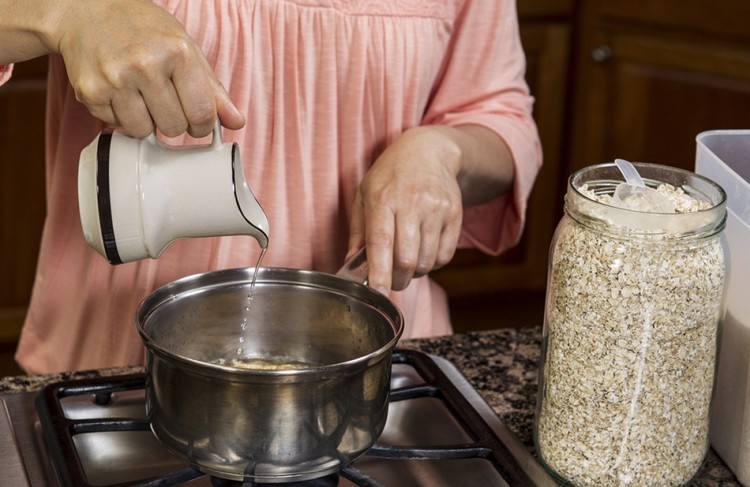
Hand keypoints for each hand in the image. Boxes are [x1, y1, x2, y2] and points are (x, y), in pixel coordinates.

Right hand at [51, 0, 243, 137]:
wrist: (85, 9)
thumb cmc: (142, 28)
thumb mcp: (186, 48)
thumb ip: (213, 89)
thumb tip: (237, 123)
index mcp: (177, 53)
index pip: (202, 114)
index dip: (202, 126)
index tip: (197, 121)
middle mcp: (145, 65)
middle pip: (173, 127)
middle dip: (173, 121)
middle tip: (164, 101)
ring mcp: (115, 79)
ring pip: (144, 131)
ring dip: (146, 121)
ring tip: (141, 95)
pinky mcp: (90, 92)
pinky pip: (116, 125)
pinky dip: (120, 115)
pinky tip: (119, 91)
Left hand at [348, 126, 463, 293]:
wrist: (429, 151)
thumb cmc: (390, 175)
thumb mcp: (364, 193)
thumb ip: (357, 231)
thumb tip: (350, 264)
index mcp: (382, 198)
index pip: (381, 241)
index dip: (379, 271)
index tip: (378, 292)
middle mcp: (411, 202)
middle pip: (406, 259)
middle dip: (397, 279)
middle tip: (392, 280)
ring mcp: (436, 209)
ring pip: (426, 262)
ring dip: (415, 272)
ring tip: (407, 259)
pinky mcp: (455, 215)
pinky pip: (445, 257)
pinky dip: (432, 264)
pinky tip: (424, 250)